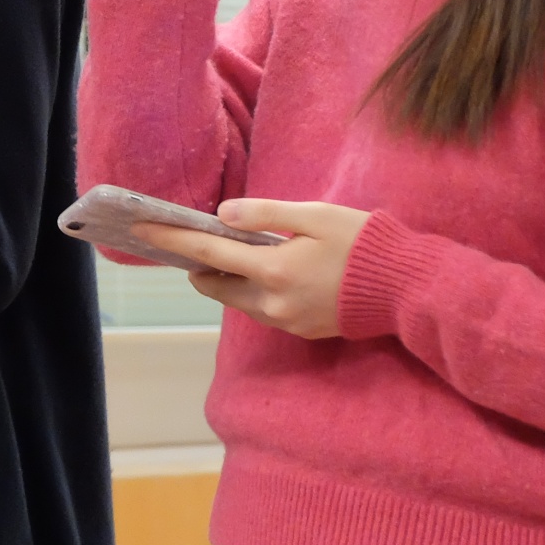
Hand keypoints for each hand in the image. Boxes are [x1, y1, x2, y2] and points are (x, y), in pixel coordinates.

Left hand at [136, 198, 370, 338]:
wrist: (404, 288)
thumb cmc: (362, 243)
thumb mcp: (314, 215)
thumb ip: (264, 214)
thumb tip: (221, 216)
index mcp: (272, 270)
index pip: (207, 254)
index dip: (172, 241)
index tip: (141, 230)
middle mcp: (273, 303)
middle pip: (215, 286)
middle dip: (196, 265)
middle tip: (185, 243)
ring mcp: (287, 321)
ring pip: (238, 302)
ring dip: (224, 280)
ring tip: (220, 256)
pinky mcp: (301, 330)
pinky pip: (261, 311)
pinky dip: (250, 292)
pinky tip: (259, 273)